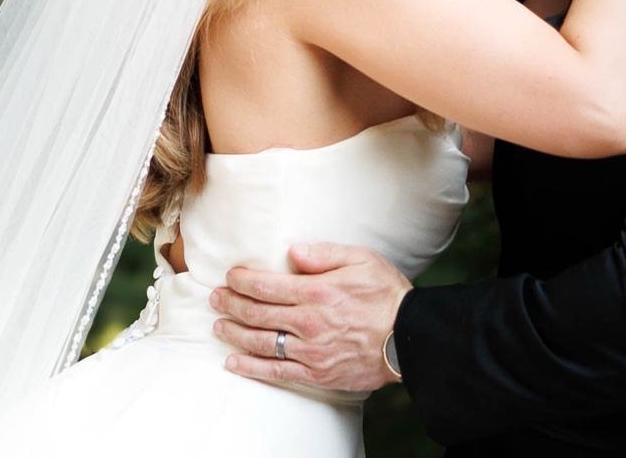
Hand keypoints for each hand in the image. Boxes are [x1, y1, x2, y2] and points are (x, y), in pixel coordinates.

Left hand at [210, 243, 410, 391]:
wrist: (409, 338)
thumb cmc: (388, 295)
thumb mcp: (362, 259)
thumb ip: (325, 254)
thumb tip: (293, 251)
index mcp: (317, 291)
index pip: (267, 285)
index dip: (243, 280)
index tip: (230, 276)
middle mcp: (308, 321)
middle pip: (257, 313)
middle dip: (231, 303)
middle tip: (216, 297)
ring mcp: (310, 351)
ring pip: (261, 342)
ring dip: (234, 333)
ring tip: (218, 326)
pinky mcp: (317, 373)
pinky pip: (276, 372)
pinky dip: (251, 367)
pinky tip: (234, 362)